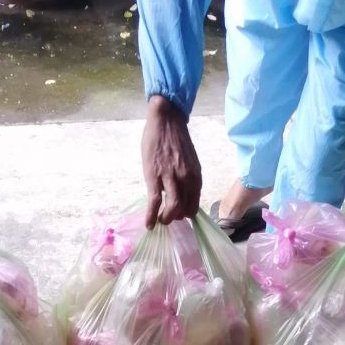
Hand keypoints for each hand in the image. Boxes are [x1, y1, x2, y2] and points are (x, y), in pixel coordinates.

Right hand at [142, 95, 202, 228]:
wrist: (165, 120)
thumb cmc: (176, 139)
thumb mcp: (189, 161)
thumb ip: (188, 178)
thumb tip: (183, 194)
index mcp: (196, 176)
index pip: (194, 205)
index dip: (186, 213)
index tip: (179, 214)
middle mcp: (186, 179)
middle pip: (184, 210)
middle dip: (176, 217)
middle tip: (168, 217)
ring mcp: (170, 178)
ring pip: (172, 209)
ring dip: (166, 219)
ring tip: (160, 221)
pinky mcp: (154, 177)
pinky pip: (155, 202)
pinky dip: (151, 216)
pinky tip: (148, 224)